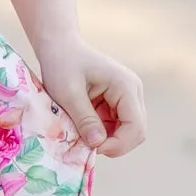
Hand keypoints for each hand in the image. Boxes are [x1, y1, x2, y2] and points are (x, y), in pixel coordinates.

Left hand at [38, 39, 147, 158]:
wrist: (58, 47)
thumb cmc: (61, 64)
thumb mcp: (68, 94)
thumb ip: (85, 119)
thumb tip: (98, 144)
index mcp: (126, 86)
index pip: (136, 126)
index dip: (118, 144)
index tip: (93, 148)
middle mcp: (133, 91)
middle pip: (136, 131)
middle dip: (113, 144)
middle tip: (87, 145)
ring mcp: (127, 97)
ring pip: (127, 131)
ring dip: (107, 139)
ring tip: (82, 134)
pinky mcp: (118, 102)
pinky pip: (116, 126)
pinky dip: (102, 132)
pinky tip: (84, 126)